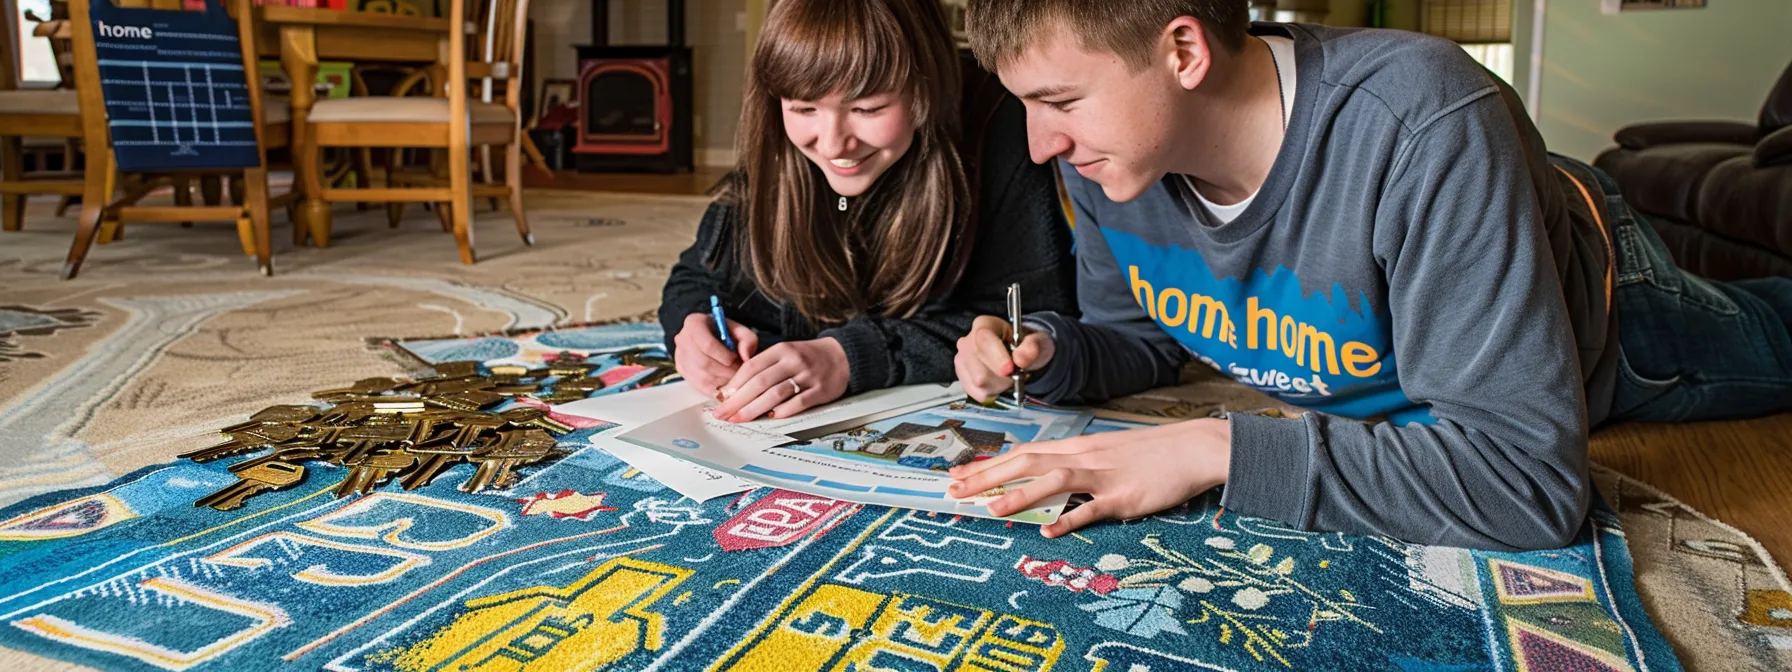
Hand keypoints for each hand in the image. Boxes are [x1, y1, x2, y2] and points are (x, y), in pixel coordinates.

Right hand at [673, 312, 757, 398]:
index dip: (725, 356)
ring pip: (702, 377)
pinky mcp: (683, 372)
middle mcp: (683, 339)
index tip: (737, 359)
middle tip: (741, 374)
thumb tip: (746, 357)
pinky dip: (717, 390)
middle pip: (705, 363)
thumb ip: (748, 340)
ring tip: (736, 380)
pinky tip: (728, 387)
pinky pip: (700, 387)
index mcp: (694, 323)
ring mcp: (680, 357)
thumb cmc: (726, 333)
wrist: (709, 336)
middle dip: (726, 371)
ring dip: (723, 382)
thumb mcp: (740, 330)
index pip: (707, 345)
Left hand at [711, 337, 850, 422]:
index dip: (734, 384)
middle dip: (738, 401)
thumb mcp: (785, 353)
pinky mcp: (820, 390)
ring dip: (754, 409)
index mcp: (781, 350)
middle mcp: (793, 361)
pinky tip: (770, 418)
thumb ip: (763, 367)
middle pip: (759, 382)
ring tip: (739, 419)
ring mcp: (807, 376)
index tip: (721, 398)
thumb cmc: (807, 358)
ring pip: (775, 394)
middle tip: (722, 414)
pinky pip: (798, 403)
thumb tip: (735, 390)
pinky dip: (783, 411)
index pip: (751, 367)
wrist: (843, 356)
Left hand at [947, 419, 1230, 537]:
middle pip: (1028, 462)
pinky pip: (1092, 508)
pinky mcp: (1124, 496)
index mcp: (1079, 448)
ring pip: (1054, 480)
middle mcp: (1085, 457)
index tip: (958, 474)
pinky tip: (1049, 531)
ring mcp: (1104, 476)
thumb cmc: (1152, 453)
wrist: (1195, 447)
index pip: (1024, 453)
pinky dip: (1070, 519)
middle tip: (954, 490)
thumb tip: (1048, 481)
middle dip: (988, 476)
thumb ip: (1078, 466)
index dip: (989, 464)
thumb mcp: (1108, 453)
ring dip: (1020, 494)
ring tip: (990, 508)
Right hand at [955, 315, 1054, 402]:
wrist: (1020, 355)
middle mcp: (968, 341)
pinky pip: (978, 393)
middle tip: (1017, 371)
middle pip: (980, 370)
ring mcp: (962, 360)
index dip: (996, 357)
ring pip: (979, 383)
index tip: (1009, 369)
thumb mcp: (1037, 341)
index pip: (984, 341)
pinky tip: (999, 382)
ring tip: (1009, 376)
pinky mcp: (962, 377)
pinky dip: (993, 392)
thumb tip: (1021, 358)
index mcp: (984, 325)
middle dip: (1003, 377)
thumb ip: (1032, 346)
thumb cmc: (1025, 346)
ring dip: (1000, 385)